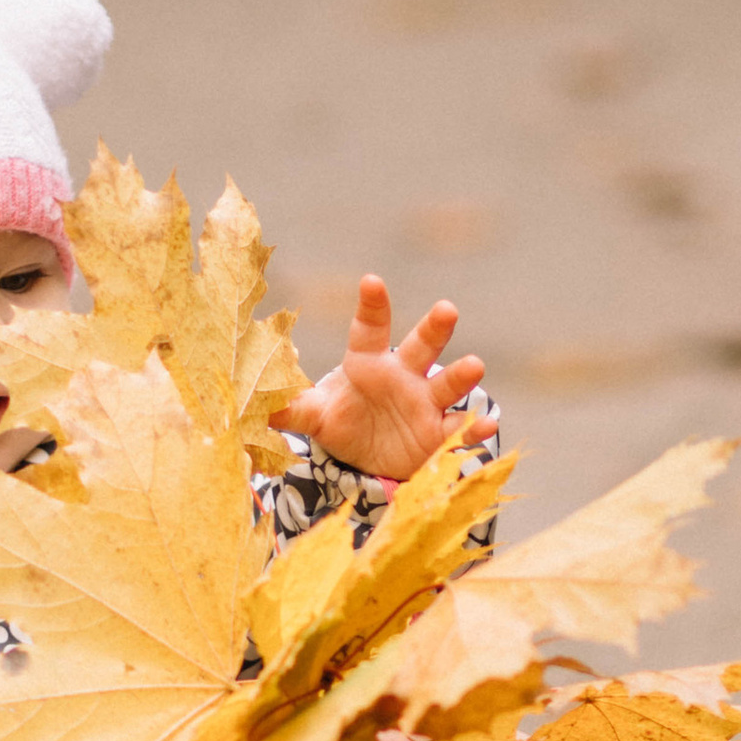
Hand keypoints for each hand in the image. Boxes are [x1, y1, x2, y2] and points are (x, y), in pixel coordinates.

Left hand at [278, 277, 496, 483]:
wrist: (370, 458)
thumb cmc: (344, 421)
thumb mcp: (315, 416)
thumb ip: (291, 408)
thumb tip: (253, 404)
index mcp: (368, 362)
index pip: (369, 328)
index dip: (372, 305)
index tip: (372, 281)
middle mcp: (403, 375)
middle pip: (420, 345)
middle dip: (434, 328)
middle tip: (446, 310)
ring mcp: (425, 403)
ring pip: (447, 384)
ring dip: (461, 375)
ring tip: (474, 366)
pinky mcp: (439, 435)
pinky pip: (459, 429)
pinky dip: (474, 428)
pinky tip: (487, 425)